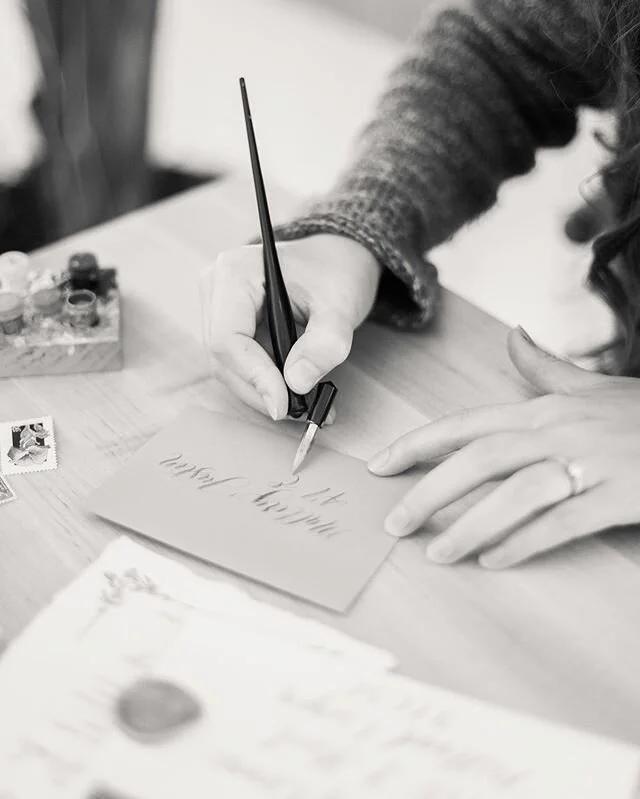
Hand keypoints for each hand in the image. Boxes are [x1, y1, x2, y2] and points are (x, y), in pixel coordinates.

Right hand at [201, 234, 380, 419]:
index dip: (254, 376)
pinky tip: (295, 394)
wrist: (336, 260)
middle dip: (261, 391)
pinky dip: (266, 385)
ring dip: (264, 393)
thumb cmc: (336, 272)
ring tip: (306, 406)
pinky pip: (238, 366)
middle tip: (302, 412)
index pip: (227, 338)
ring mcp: (218, 308)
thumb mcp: (341, 306)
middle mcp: (216, 288)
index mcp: (235, 272)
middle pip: (223, 359)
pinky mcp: (229, 326)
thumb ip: (324, 343)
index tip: (285, 404)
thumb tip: (297, 383)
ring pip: (228, 368)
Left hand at [368, 327, 639, 567]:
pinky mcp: (622, 494)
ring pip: (517, 491)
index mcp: (544, 410)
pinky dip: (527, 541)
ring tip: (436, 553)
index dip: (418, 444)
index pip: (466, 424)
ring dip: (471, 523)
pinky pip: (565, 521)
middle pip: (479, 458)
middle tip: (393, 523)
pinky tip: (495, 560)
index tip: (378, 465)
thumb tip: (512, 338)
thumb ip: (545, 370)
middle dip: (430, 490)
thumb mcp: (592, 387)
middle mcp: (559, 431)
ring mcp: (592, 461)